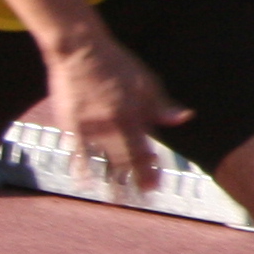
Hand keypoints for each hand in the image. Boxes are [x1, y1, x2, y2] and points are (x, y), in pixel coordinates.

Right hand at [43, 32, 188, 192]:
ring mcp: (89, 127)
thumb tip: (183, 118)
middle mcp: (111, 126)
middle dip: (133, 183)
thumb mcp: (146, 82)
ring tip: (116, 199)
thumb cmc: (116, 64)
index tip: (154, 189)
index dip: (149, 172)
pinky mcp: (70, 124)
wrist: (79, 52)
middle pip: (124, 162)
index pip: (144, 152)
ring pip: (102, 161)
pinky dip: (82, 169)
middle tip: (139, 201)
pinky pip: (77, 152)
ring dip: (111, 182)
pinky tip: (85, 183)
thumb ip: (162, 106)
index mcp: (132, 116)